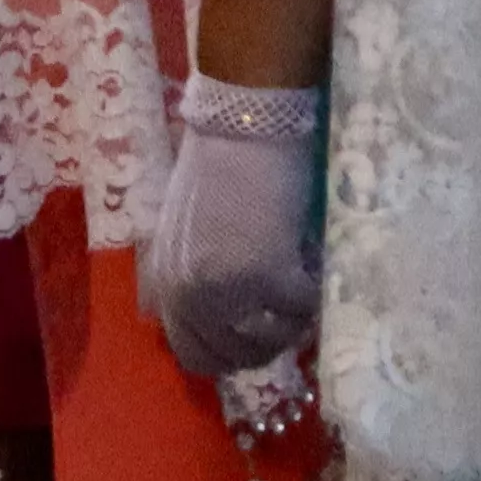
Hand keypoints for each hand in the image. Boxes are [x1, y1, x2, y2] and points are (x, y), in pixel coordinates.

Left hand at [141, 76, 323, 376]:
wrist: (243, 124)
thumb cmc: (220, 166)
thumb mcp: (187, 230)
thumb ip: (194, 273)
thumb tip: (224, 316)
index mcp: (166, 280)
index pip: (192, 353)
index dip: (228, 353)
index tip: (255, 337)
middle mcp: (188, 292)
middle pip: (231, 356)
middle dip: (265, 345)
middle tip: (288, 319)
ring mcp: (225, 288)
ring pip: (269, 340)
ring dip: (290, 324)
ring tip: (300, 292)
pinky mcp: (265, 276)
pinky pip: (300, 309)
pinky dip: (314, 295)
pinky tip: (314, 267)